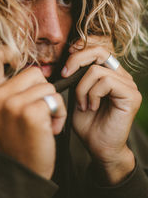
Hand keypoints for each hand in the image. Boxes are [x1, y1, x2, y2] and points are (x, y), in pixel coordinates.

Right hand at [0, 46, 66, 178]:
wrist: (23, 169)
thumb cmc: (19, 137)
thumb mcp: (5, 110)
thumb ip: (12, 87)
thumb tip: (36, 70)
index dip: (7, 52)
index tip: (17, 61)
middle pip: (35, 72)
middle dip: (43, 89)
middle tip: (37, 111)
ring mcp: (13, 104)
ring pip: (48, 86)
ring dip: (53, 104)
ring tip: (44, 121)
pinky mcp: (31, 113)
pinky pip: (56, 100)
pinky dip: (59, 113)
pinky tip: (50, 128)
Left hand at [61, 36, 141, 183]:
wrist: (99, 147)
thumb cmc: (88, 123)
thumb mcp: (77, 95)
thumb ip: (76, 78)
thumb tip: (68, 62)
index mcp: (109, 73)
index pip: (97, 50)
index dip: (80, 52)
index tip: (64, 67)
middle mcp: (121, 76)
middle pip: (100, 51)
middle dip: (77, 60)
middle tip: (65, 74)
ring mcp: (128, 84)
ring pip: (97, 70)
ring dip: (82, 88)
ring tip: (82, 105)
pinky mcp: (131, 94)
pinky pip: (106, 82)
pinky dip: (93, 94)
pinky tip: (92, 107)